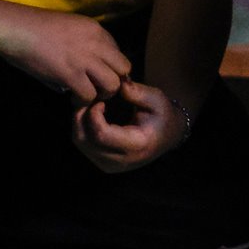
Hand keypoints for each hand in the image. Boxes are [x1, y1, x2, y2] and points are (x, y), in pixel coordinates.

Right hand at [0, 6, 130, 103]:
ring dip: (101, 94)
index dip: (109, 67)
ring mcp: (85, 59)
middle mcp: (96, 43)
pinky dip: (82, 101)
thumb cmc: (34, 29)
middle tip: (97, 88)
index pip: (118, 52)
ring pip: (112, 84)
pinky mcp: (71, 74)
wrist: (16, 29)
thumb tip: (87, 70)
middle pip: (124, 68)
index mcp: (96, 29)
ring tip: (86, 94)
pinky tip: (72, 98)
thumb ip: (82, 46)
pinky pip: (89, 95)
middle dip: (114, 81)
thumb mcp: (68, 29)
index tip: (96, 74)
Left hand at [71, 79, 188, 172]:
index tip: (100, 99)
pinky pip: (83, 145)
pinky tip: (91, 116)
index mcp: (136, 145)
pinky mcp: (103, 163)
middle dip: (81, 116)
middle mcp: (120, 161)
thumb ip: (136, 92)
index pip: (101, 134)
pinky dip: (82, 128)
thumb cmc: (162, 116)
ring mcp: (110, 165)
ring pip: (80, 142)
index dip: (93, 114)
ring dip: (79, 121)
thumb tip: (116, 83)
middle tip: (88, 99)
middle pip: (84, 140)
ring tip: (89, 106)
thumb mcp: (156, 99)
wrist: (168, 136)